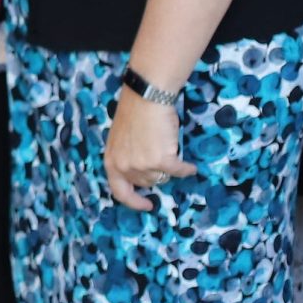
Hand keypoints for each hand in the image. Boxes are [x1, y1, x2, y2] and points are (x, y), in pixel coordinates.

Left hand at [105, 86, 197, 209]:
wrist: (146, 97)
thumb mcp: (121, 140)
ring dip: (169, 168)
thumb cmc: (134, 113)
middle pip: (147, 182)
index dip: (133, 201)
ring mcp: (142, 165)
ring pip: (163, 177)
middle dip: (156, 172)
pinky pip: (178, 171)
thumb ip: (127, 157)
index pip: (120, 191)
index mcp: (111, 161)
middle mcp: (124, 167)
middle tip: (160, 157)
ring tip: (170, 150)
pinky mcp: (161, 160)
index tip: (146, 205)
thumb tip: (144, 173)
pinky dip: (186, 169)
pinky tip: (190, 167)